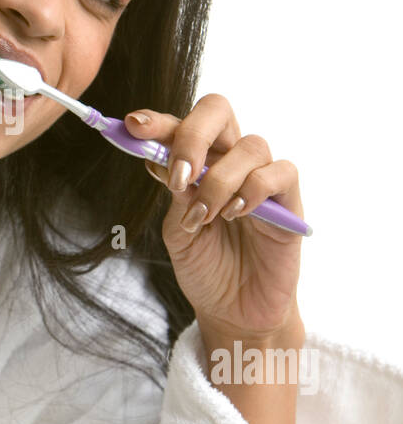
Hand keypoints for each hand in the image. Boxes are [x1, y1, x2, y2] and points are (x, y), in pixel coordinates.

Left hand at [125, 93, 303, 340]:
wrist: (234, 312)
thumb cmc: (206, 269)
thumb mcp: (178, 230)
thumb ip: (175, 193)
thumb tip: (161, 158)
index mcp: (198, 164)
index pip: (179, 127)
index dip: (158, 121)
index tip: (134, 126)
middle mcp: (229, 162)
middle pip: (217, 111)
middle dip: (192, 135)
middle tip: (180, 174)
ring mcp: (261, 178)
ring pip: (249, 145)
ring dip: (219, 181)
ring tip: (206, 217)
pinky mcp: (288, 201)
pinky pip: (280, 172)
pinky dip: (253, 190)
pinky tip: (237, 214)